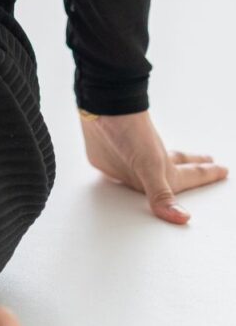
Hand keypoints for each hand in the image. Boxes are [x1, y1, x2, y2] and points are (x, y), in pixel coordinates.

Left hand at [78, 108, 228, 223]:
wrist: (102, 107)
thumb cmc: (130, 130)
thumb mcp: (150, 166)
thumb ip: (161, 195)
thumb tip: (181, 218)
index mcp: (163, 169)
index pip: (191, 175)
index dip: (207, 174)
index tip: (223, 170)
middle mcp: (149, 165)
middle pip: (178, 165)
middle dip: (193, 166)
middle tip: (208, 162)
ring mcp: (129, 160)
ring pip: (150, 167)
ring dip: (163, 167)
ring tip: (173, 164)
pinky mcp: (106, 158)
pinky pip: (119, 167)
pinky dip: (124, 169)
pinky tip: (122, 168)